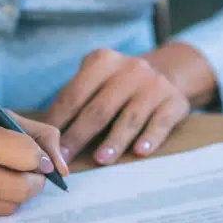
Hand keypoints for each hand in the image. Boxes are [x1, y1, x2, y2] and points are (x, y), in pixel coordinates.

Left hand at [45, 46, 199, 164]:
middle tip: (65, 159)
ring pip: (130, 117)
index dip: (59, 122)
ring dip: (114, 141)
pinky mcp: (174, 101)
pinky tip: (140, 152)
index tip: (47, 145)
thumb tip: (47, 135)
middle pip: (99, 108)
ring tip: (101, 160)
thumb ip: (77, 98)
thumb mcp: (98, 78)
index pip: (74, 94)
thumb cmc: (121, 85)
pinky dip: (150, 138)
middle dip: (79, 136)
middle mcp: (130, 69)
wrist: (170, 72)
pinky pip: (160, 123)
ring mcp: (154, 85)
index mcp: (102, 62)